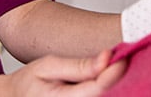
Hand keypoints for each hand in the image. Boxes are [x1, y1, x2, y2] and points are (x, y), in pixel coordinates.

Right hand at [5, 50, 126, 95]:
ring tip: (104, 73)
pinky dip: (102, 93)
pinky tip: (98, 84)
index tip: (121, 57)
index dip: (113, 72)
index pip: (99, 88)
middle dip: (113, 80)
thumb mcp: (49, 66)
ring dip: (109, 87)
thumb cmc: (29, 83)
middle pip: (106, 96)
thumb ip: (78, 66)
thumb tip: (106, 59)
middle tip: (115, 62)